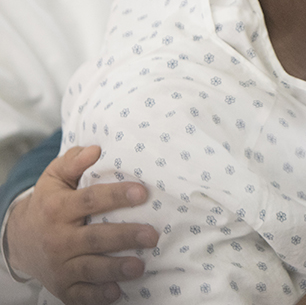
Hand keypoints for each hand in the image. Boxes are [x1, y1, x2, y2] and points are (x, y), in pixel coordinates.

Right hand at [7, 145, 159, 304]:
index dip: (115, 196)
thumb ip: (73, 162)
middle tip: (151, 235)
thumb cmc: (49, 203)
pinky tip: (116, 292)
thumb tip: (95, 149)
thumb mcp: (54, 179)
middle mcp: (58, 238)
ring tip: (140, 266)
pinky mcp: (62, 287)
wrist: (19, 240)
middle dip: (124, 237)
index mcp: (58, 209)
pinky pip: (80, 295)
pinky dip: (97, 296)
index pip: (89, 200)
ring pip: (89, 269)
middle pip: (94, 238)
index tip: (142, 193)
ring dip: (115, 269)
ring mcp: (60, 265)